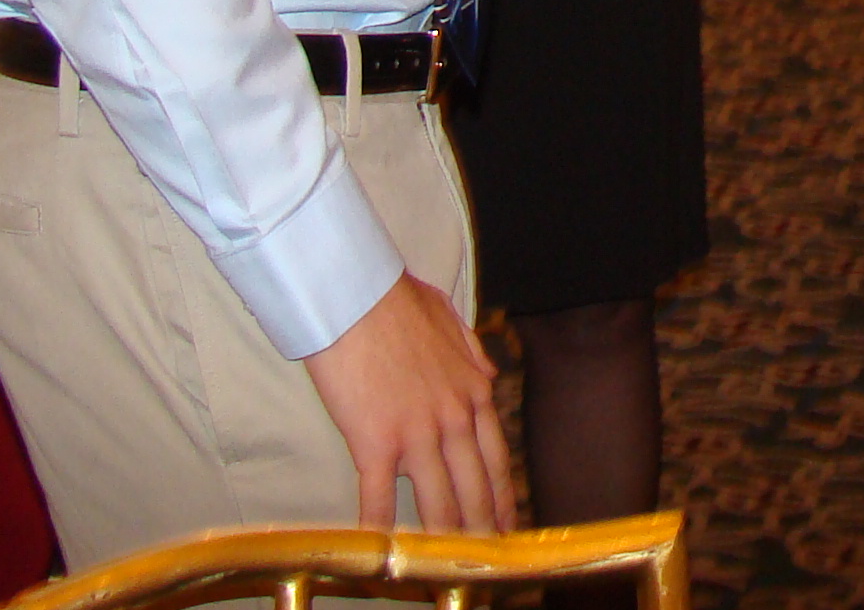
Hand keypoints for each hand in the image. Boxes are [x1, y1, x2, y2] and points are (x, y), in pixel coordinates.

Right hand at [301, 272, 514, 531]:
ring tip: (447, 568)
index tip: (505, 520)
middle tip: (487, 557)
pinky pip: (379, 499)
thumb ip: (473, 353)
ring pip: (438, 500)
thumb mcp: (450, 320)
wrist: (357, 295)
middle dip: (481, 527)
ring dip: (444, 538)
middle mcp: (452, 417)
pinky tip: (381, 555)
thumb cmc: (397, 301)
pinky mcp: (376, 441)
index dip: (500, 493)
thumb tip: (489, 375)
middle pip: (473, 486)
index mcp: (471, 390)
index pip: (494, 454)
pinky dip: (380, 530)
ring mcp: (417, 432)